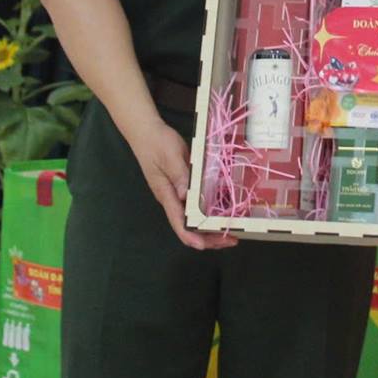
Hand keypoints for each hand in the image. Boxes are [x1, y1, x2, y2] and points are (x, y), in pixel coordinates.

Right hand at [126, 121, 235, 250]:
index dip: (191, 236)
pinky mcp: (181, 186)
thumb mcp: (170, 156)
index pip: (178, 222)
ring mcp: (176, 193)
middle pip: (187, 226)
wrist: (146, 131)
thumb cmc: (157, 142)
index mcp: (166, 194)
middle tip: (231, 240)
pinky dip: (208, 212)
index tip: (205, 245)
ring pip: (192, 218)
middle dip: (208, 237)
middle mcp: (171, 198)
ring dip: (210, 228)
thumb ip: (178, 174)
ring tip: (230, 231)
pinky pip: (195, 205)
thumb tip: (185, 196)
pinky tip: (223, 212)